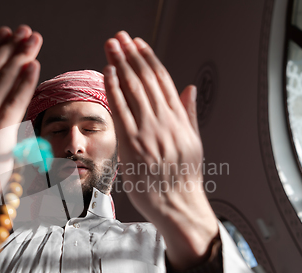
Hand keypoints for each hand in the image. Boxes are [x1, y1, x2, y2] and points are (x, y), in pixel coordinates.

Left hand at [103, 31, 217, 269]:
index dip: (149, 59)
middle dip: (131, 55)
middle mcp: (165, 122)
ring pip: (134, 91)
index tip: (138, 44)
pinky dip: (114, 90)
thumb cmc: (184, 179)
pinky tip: (108, 73)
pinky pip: (121, 111)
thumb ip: (188, 113)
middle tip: (120, 36)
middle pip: (146, 80)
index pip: (163, 81)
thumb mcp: (194, 143)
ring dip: (120, 65)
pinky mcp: (133, 145)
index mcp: (180, 121)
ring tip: (111, 46)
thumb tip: (188, 87)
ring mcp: (149, 133)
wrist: (178, 206)